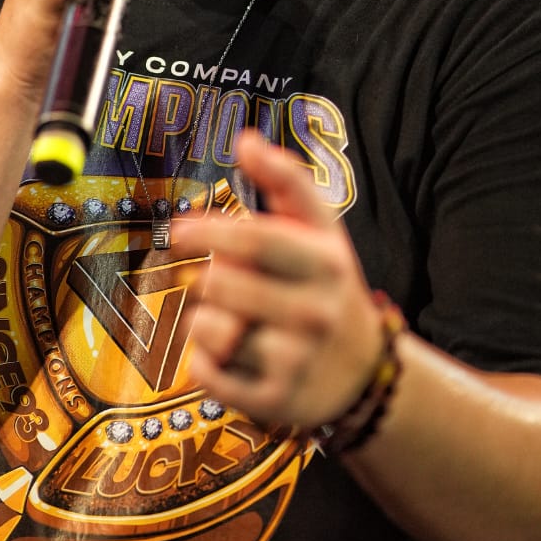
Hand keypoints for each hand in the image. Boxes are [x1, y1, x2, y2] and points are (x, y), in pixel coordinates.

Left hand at [172, 130, 384, 429]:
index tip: (177, 229)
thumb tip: (245, 139)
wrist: (363, 372)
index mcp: (324, 263)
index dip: (210, 231)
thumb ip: (284, 180)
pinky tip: (229, 352)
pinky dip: (204, 359)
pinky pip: (208, 373)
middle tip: (220, 280)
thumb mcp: (321, 231)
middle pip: (222, 284)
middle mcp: (315, 313)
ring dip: (203, 318)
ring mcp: (297, 361)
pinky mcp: (276, 401)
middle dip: (207, 277)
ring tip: (230, 316)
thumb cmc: (327, 285)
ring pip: (210, 329)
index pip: (256, 241)